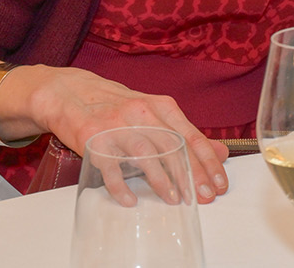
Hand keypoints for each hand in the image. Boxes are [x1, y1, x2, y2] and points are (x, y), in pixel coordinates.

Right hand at [7, 65, 229, 203]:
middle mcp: (141, 114)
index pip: (192, 136)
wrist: (71, 93)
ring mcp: (117, 126)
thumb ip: (186, 134)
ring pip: (145, 153)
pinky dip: (119, 185)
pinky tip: (130, 200)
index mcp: (161, 107)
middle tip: (203, 196)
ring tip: (173, 199)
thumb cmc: (119, 107)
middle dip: (191, 173)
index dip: (208, 161)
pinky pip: (108, 166)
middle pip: (173, 145)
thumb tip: (221, 152)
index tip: (219, 182)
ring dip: (161, 178)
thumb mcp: (156, 114)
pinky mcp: (93, 139)